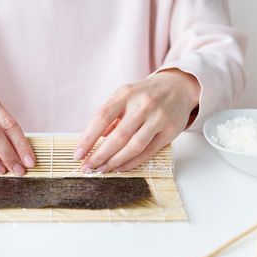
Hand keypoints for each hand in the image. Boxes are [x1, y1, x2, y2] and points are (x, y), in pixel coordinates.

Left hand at [74, 69, 199, 171]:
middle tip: (88, 167)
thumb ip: (109, 117)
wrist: (178, 87)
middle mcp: (143, 104)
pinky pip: (148, 152)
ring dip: (115, 162)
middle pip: (118, 136)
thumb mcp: (124, 97)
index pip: (102, 117)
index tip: (78, 154)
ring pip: (134, 146)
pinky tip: (120, 167)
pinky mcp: (170, 131)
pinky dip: (132, 162)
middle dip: (100, 155)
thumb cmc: (144, 95)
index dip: (88, 138)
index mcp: (126, 94)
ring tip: (102, 169)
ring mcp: (159, 118)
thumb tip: (95, 141)